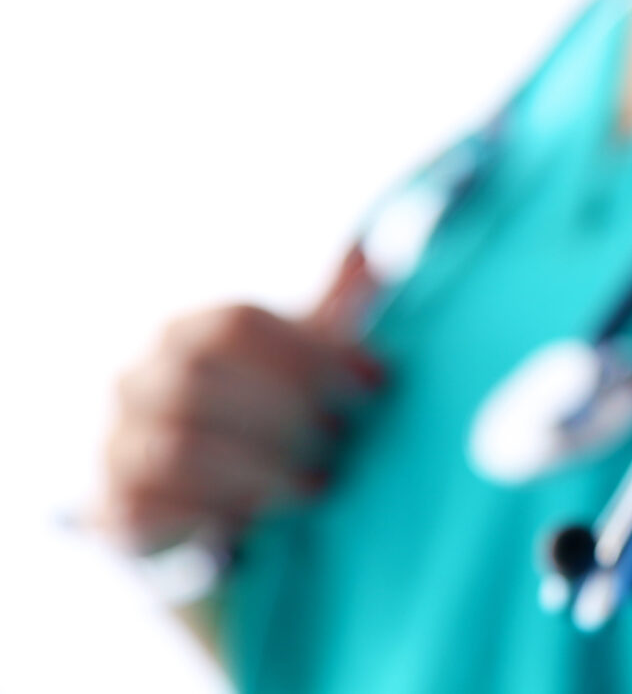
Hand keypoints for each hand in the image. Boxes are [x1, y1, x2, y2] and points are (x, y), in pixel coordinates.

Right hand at [99, 251, 384, 553]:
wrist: (214, 502)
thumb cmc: (270, 416)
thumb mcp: (304, 361)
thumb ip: (337, 310)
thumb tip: (372, 254)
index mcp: (187, 333)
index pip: (235, 323)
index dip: (310, 352)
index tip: (373, 384)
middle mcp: (139, 382)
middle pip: (200, 379)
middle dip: (285, 411)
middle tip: (344, 437)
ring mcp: (117, 446)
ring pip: (177, 449)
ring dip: (259, 469)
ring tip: (320, 484)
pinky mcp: (113, 512)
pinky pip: (149, 512)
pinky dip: (216, 515)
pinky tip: (268, 521)